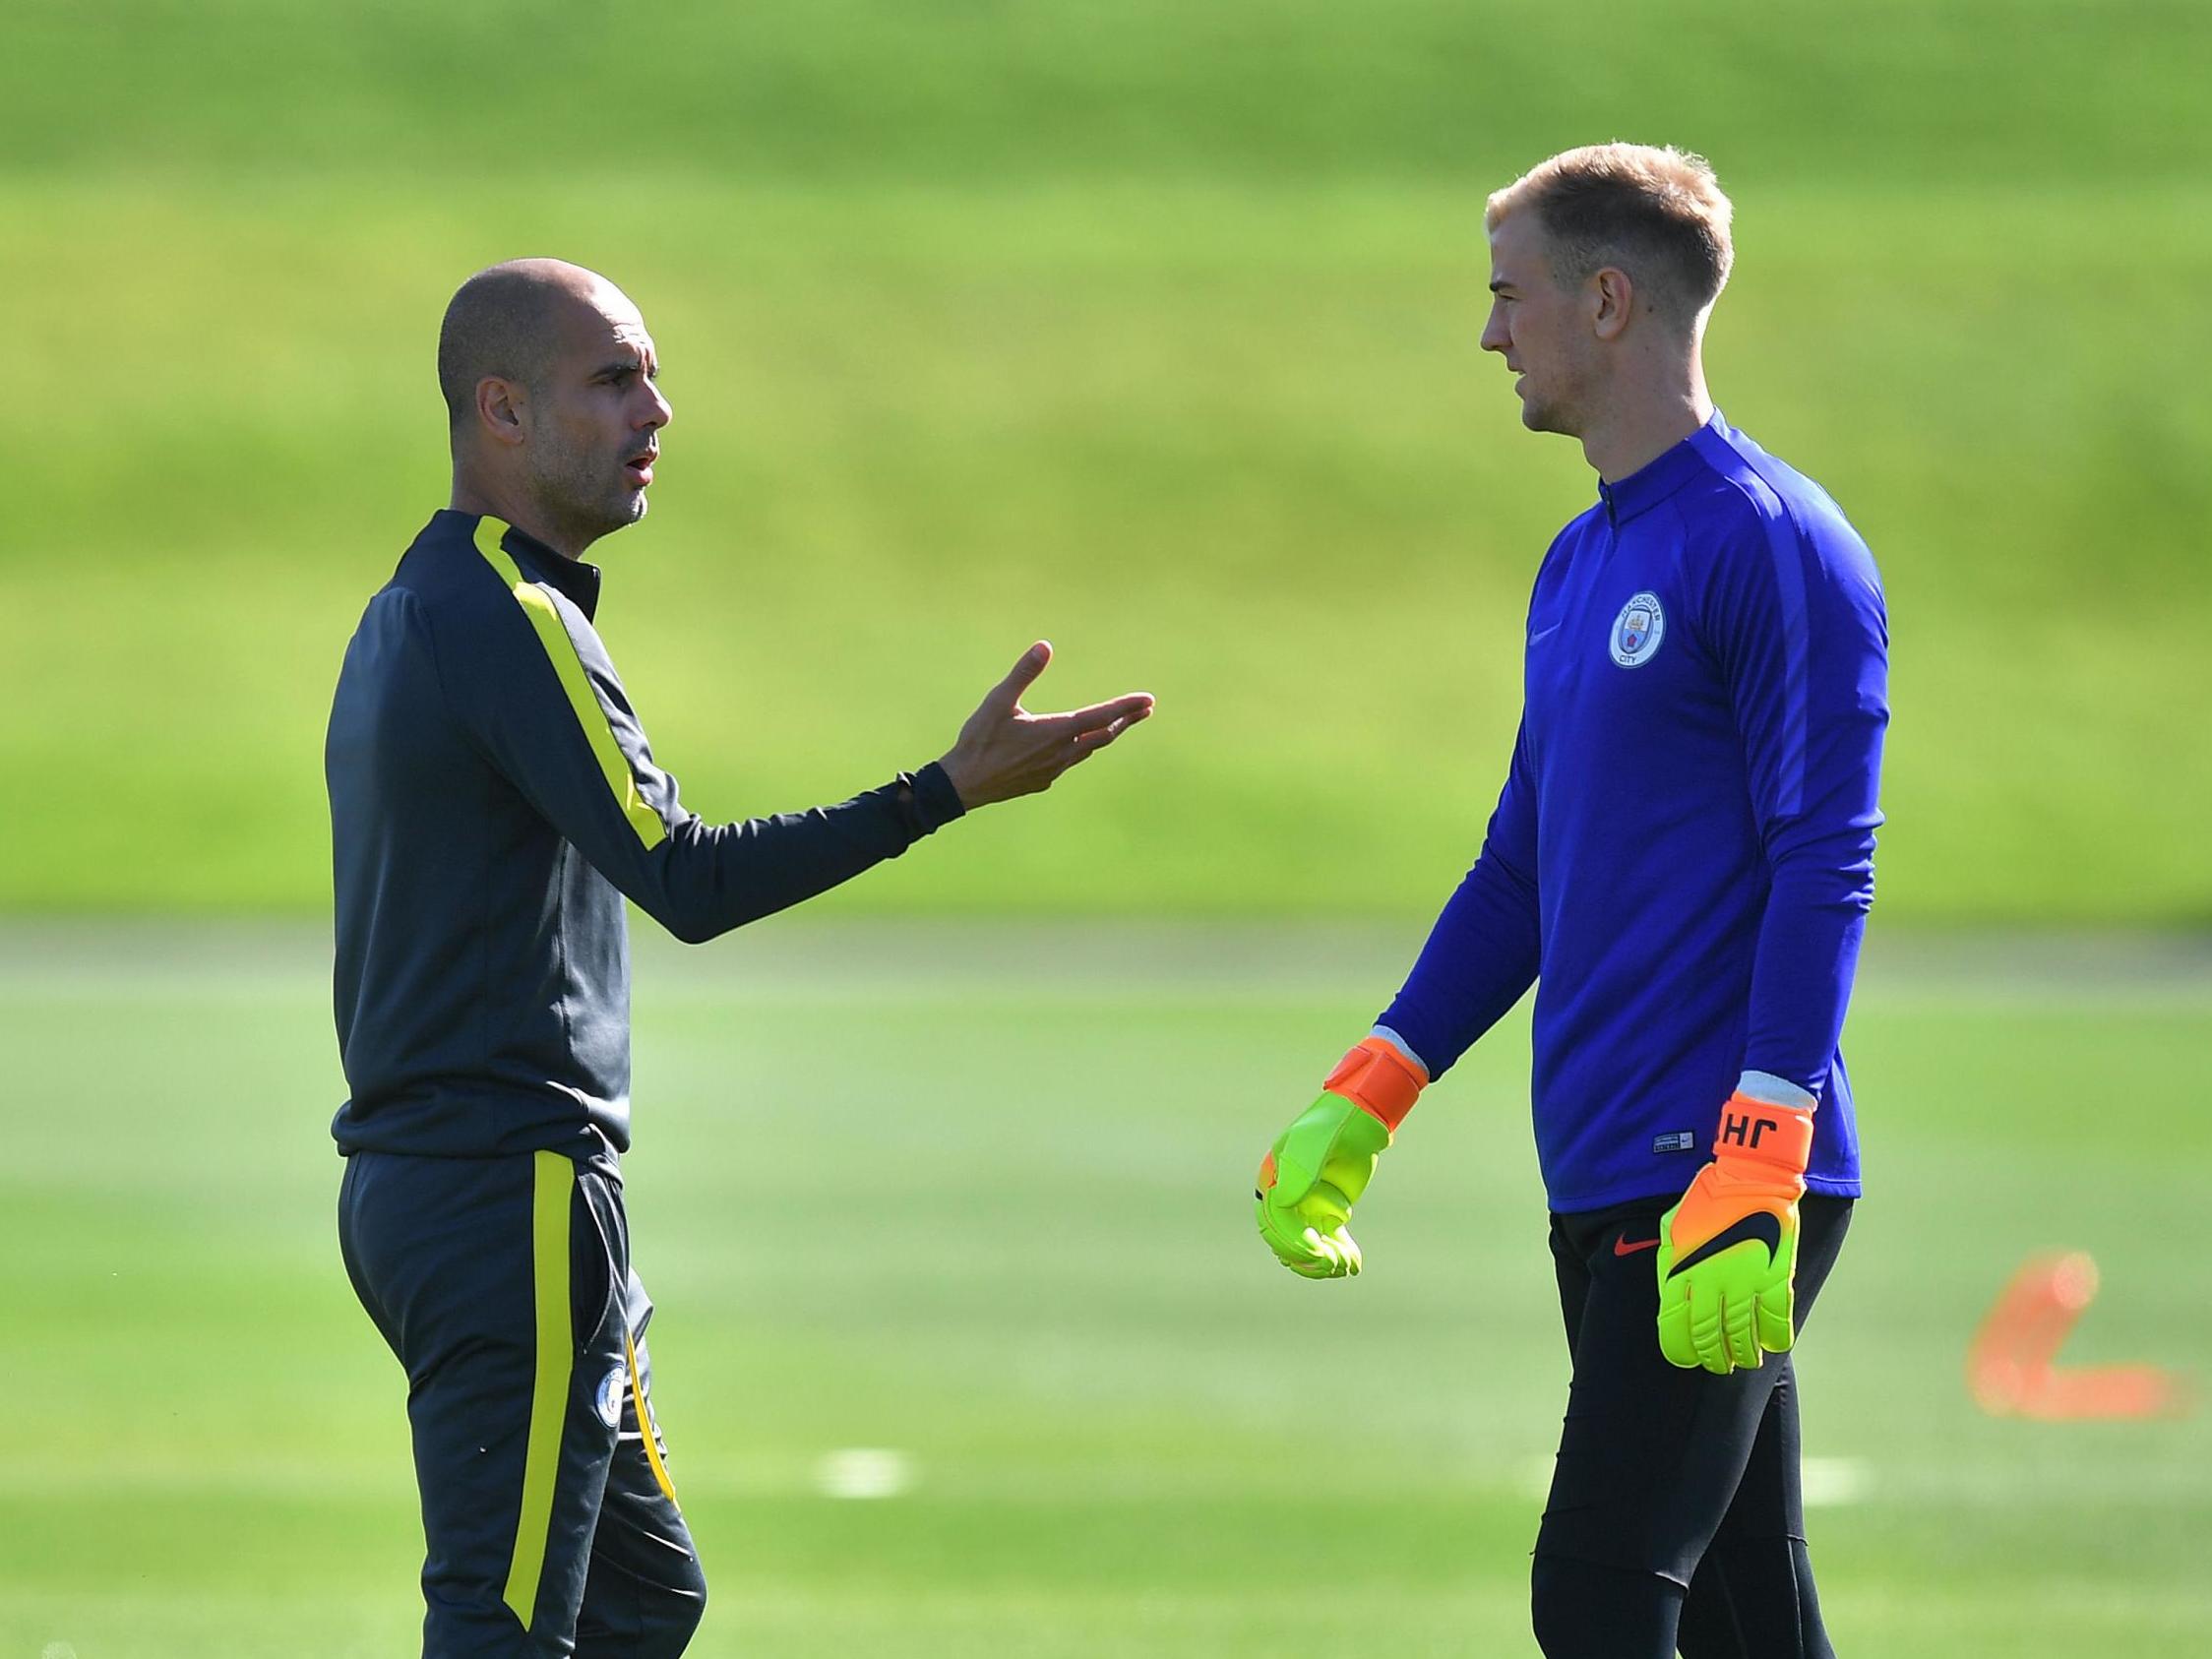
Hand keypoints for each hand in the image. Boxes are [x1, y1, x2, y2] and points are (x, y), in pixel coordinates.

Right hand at [936, 642, 1153, 808]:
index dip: (1127, 706)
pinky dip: (1080, 749)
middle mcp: (1062, 754)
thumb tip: (1045, 646)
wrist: (963, 785)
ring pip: (1088, 751)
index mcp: (1056, 732)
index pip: (1101, 716)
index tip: (1149, 700)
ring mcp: (1054, 770)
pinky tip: (1075, 747)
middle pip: (1104, 735)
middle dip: (1126, 720)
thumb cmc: (979, 740)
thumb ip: (1023, 673)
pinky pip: (1069, 762)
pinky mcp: (1043, 781)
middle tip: (1146, 710)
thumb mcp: (999, 701)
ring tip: (1116, 725)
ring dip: (1105, 735)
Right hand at [1255, 1036, 1426, 1278]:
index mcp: (1274, 1180)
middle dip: (1309, 1259)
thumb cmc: (1336, 1124)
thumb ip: (1302, 1167)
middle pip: (1286, 1242)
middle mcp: (1285, 1197)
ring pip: (1307, 1248)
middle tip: (1335, 1263)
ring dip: (1324, 1264)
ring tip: (1347, 1264)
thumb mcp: (1318, 1141)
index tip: (1319, 1251)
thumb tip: (1285, 1202)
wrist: (1362, 1118)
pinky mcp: (1328, 1213)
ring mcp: (1307, 1207)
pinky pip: (1328, 1243)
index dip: (1292, 1243)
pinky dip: (1340, 1256)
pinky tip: (1355, 1264)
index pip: (1273, 1222)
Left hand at [1655, 1094, 1814, 1373]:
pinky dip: (1774, 1339)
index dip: (1679, 1351)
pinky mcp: (1775, 1279)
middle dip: (1711, 1358)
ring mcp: (1745, 1284)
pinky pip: (1776, 1323)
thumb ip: (1668, 1264)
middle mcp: (1710, 1284)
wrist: (1749, 1176)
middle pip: (1708, 1339)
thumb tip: (1669, 1297)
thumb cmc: (1706, 1200)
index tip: (1685, 1359)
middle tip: (1716, 1365)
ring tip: (1742, 1360)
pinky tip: (1771, 1344)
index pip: (1674, 1329)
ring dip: (1742, 1355)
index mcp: (1680, 1273)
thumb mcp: (1672, 1229)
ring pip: (1742, 1338)